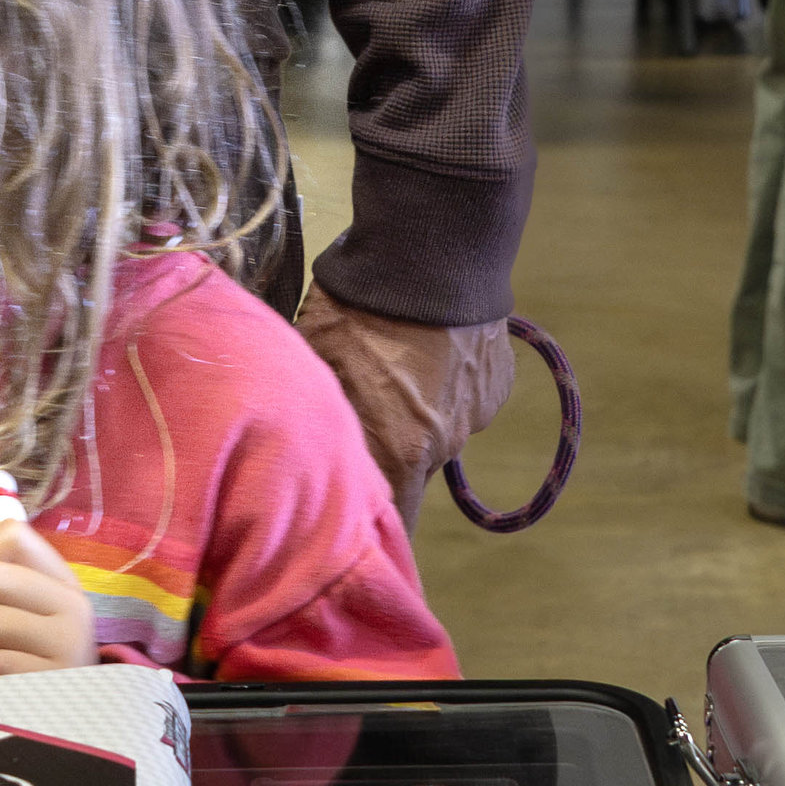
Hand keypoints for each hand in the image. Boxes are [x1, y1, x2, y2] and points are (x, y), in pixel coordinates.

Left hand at [297, 289, 517, 534]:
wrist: (433, 252)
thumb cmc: (360, 306)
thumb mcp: (315, 356)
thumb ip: (312, 407)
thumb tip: (289, 426)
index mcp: (399, 448)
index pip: (387, 519)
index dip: (364, 526)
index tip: (347, 533)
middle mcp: (443, 443)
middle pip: (404, 468)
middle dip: (379, 451)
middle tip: (353, 414)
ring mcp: (475, 413)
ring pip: (432, 430)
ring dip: (411, 412)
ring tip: (387, 366)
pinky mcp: (495, 383)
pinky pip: (459, 398)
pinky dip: (441, 383)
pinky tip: (421, 346)